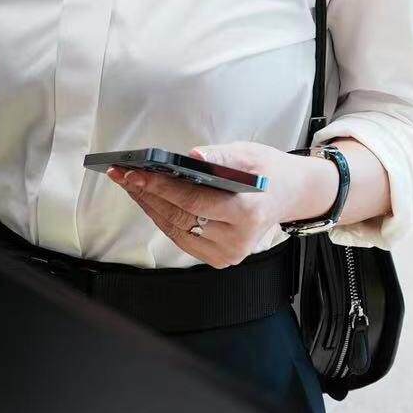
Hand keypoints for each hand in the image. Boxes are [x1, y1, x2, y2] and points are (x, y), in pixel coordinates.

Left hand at [108, 141, 321, 266]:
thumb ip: (221, 156)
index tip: (134, 173)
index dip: (160, 188)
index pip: (193, 202)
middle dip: (147, 194)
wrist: (290, 195)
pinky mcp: (220, 258)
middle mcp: (237, 241)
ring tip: (128, 184)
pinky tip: (148, 199)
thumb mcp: (249, 154)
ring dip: (150, 206)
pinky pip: (183, 238)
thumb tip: (191, 155)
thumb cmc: (268, 172)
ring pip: (177, 230)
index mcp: (246, 213)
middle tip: (122, 175)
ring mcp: (228, 254)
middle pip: (180, 218)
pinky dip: (163, 218)